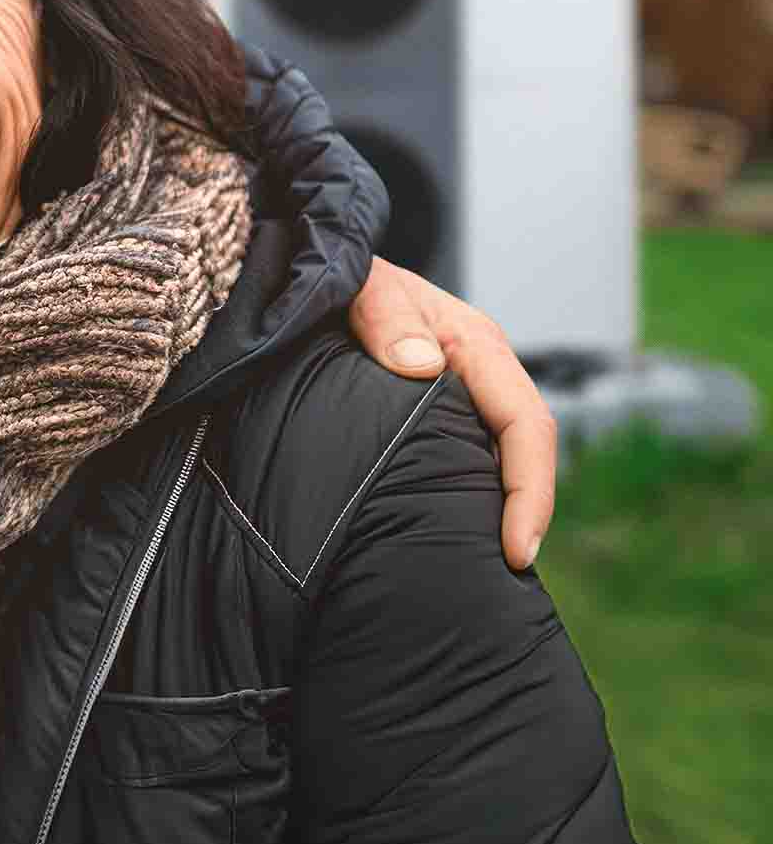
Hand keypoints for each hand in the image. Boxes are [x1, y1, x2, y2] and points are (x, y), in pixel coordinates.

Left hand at [346, 256, 556, 570]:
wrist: (314, 266)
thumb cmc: (342, 275)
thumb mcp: (361, 285)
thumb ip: (385, 316)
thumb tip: (422, 365)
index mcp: (476, 345)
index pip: (526, 424)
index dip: (530, 490)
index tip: (515, 549)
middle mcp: (478, 374)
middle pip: (521, 453)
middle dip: (523, 516)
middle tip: (502, 577)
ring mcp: (458, 393)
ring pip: (493, 460)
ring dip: (494, 509)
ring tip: (478, 569)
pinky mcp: (431, 410)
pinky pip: (461, 457)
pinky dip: (464, 494)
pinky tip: (443, 531)